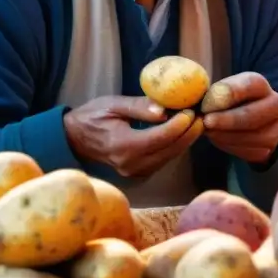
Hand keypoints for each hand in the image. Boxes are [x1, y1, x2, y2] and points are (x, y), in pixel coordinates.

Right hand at [63, 96, 203, 177]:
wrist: (75, 138)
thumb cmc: (93, 116)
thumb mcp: (113, 104)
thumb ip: (138, 106)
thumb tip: (164, 110)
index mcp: (123, 146)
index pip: (160, 138)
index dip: (179, 125)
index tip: (191, 111)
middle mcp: (130, 164)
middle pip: (169, 150)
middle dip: (188, 134)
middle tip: (201, 117)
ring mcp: (134, 171)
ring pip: (169, 157)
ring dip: (184, 141)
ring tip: (195, 122)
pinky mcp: (138, 173)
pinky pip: (162, 160)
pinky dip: (174, 146)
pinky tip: (181, 132)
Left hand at [202, 72, 277, 163]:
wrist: (250, 120)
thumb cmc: (229, 101)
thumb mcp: (222, 90)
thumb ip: (215, 94)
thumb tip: (207, 107)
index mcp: (259, 84)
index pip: (247, 85)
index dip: (227, 95)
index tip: (208, 104)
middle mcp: (274, 104)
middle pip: (251, 115)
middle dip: (226, 120)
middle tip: (206, 122)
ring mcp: (276, 128)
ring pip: (249, 136)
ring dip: (224, 135)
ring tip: (208, 131)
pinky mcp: (269, 148)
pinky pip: (248, 151)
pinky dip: (229, 146)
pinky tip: (219, 138)